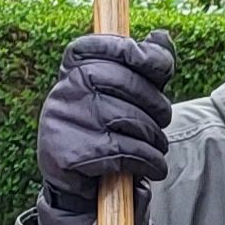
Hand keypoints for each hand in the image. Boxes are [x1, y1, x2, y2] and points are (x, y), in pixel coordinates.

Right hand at [34, 30, 176, 224]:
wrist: (79, 187)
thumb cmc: (107, 131)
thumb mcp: (124, 96)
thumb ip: (143, 66)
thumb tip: (161, 37)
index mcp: (71, 69)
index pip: (102, 46)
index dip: (136, 51)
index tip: (161, 67)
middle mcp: (62, 91)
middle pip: (125, 83)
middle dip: (157, 104)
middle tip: (162, 121)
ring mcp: (62, 122)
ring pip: (129, 120)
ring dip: (155, 139)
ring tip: (156, 147)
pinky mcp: (68, 154)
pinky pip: (123, 152)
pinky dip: (148, 162)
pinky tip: (153, 167)